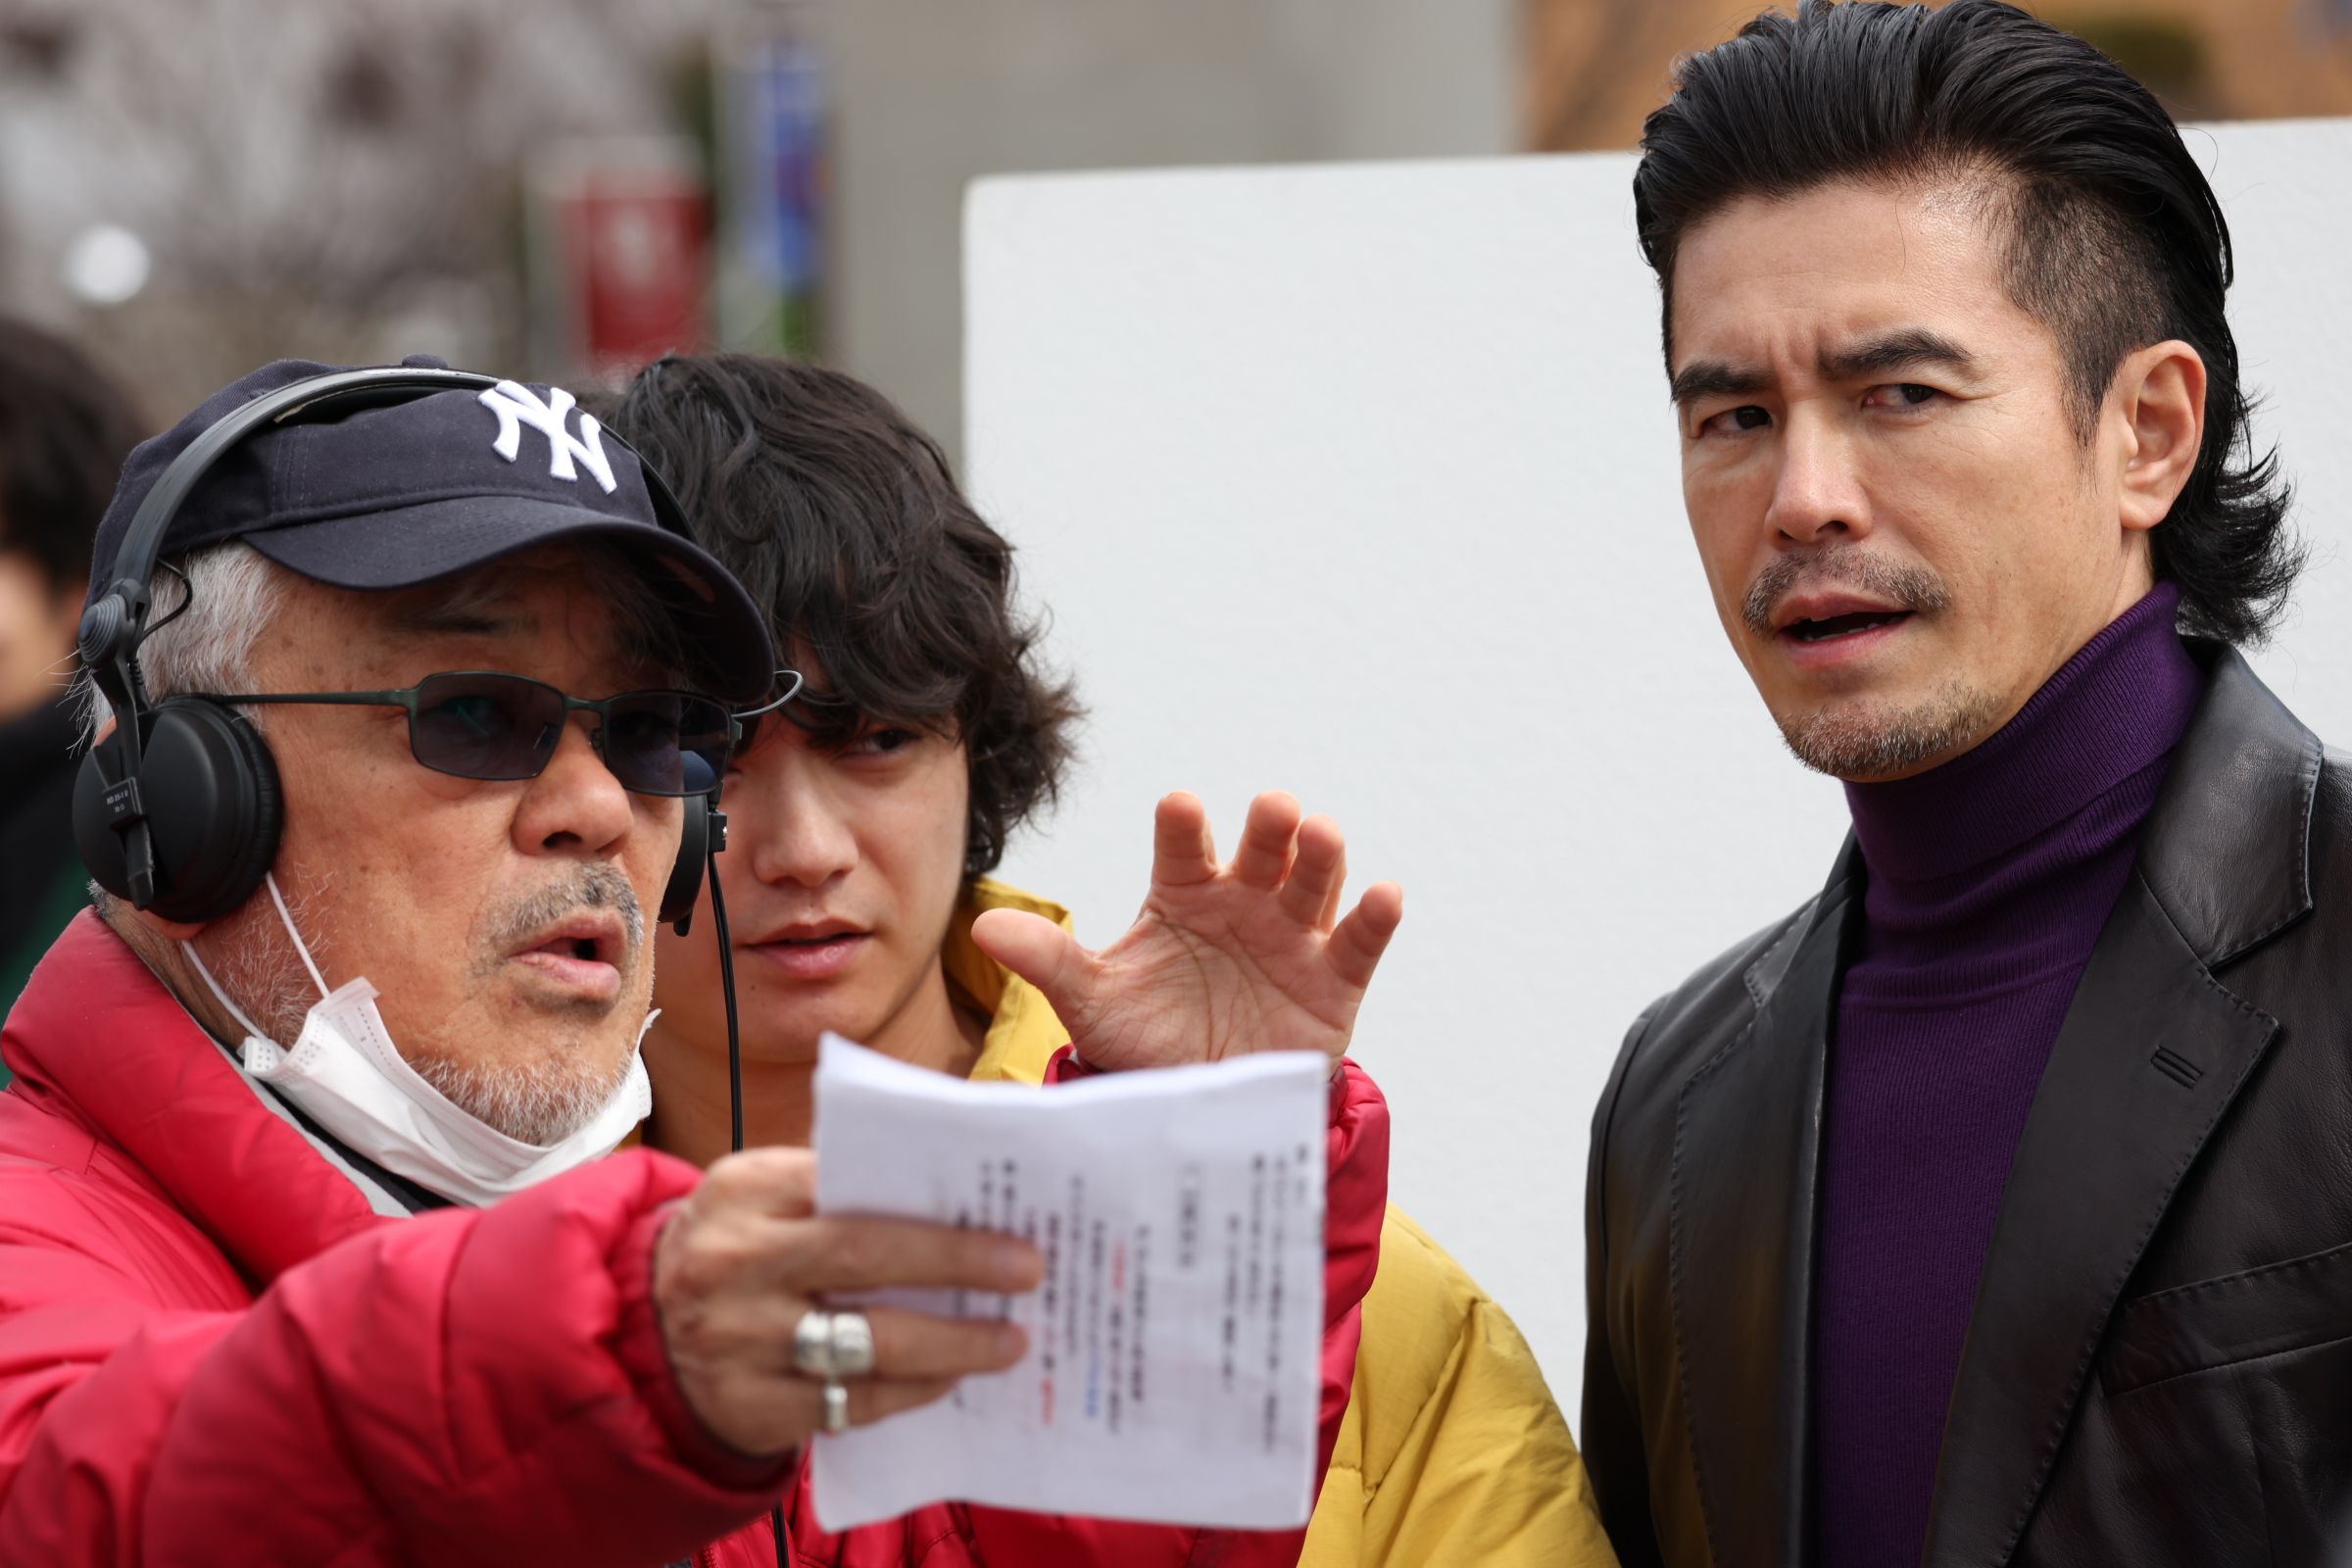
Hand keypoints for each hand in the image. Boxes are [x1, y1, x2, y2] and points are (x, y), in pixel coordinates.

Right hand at [654, 1147, 1042, 1455]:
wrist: (644, 1333)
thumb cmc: (739, 1248)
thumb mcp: (761, 1196)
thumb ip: (835, 1184)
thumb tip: (956, 1187)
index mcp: (743, 1191)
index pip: (848, 1183)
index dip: (928, 1200)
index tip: (1003, 1208)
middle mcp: (733, 1263)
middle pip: (866, 1258)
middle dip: (958, 1261)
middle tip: (1027, 1268)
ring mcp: (739, 1342)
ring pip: (867, 1344)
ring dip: (952, 1344)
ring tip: (1010, 1340)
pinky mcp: (751, 1408)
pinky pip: (851, 1403)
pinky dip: (911, 1390)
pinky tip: (951, 1377)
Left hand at [970, 790, 1402, 1074]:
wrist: (1198, 1107)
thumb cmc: (1146, 1039)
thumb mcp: (1093, 1002)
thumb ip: (1050, 960)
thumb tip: (982, 927)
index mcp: (1184, 893)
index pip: (1183, 845)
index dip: (1184, 826)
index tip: (1179, 809)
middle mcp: (1243, 901)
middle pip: (1262, 849)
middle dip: (1270, 825)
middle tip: (1273, 810)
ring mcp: (1292, 937)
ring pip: (1313, 881)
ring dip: (1321, 855)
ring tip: (1321, 835)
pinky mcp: (1333, 981)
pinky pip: (1358, 942)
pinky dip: (1374, 917)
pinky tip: (1383, 895)